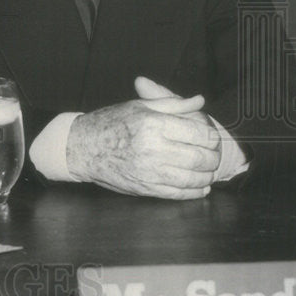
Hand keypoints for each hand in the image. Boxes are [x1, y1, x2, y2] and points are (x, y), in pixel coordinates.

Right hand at [65, 77, 220, 199]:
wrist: (82, 147)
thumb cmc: (110, 123)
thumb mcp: (139, 106)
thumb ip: (172, 103)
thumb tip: (199, 101)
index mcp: (154, 124)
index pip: (199, 133)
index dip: (212, 135)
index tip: (212, 136)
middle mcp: (154, 148)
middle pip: (200, 157)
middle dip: (213, 156)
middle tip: (213, 153)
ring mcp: (150, 171)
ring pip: (193, 178)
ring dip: (207, 175)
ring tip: (208, 169)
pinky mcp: (146, 188)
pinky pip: (179, 194)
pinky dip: (195, 192)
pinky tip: (200, 186)